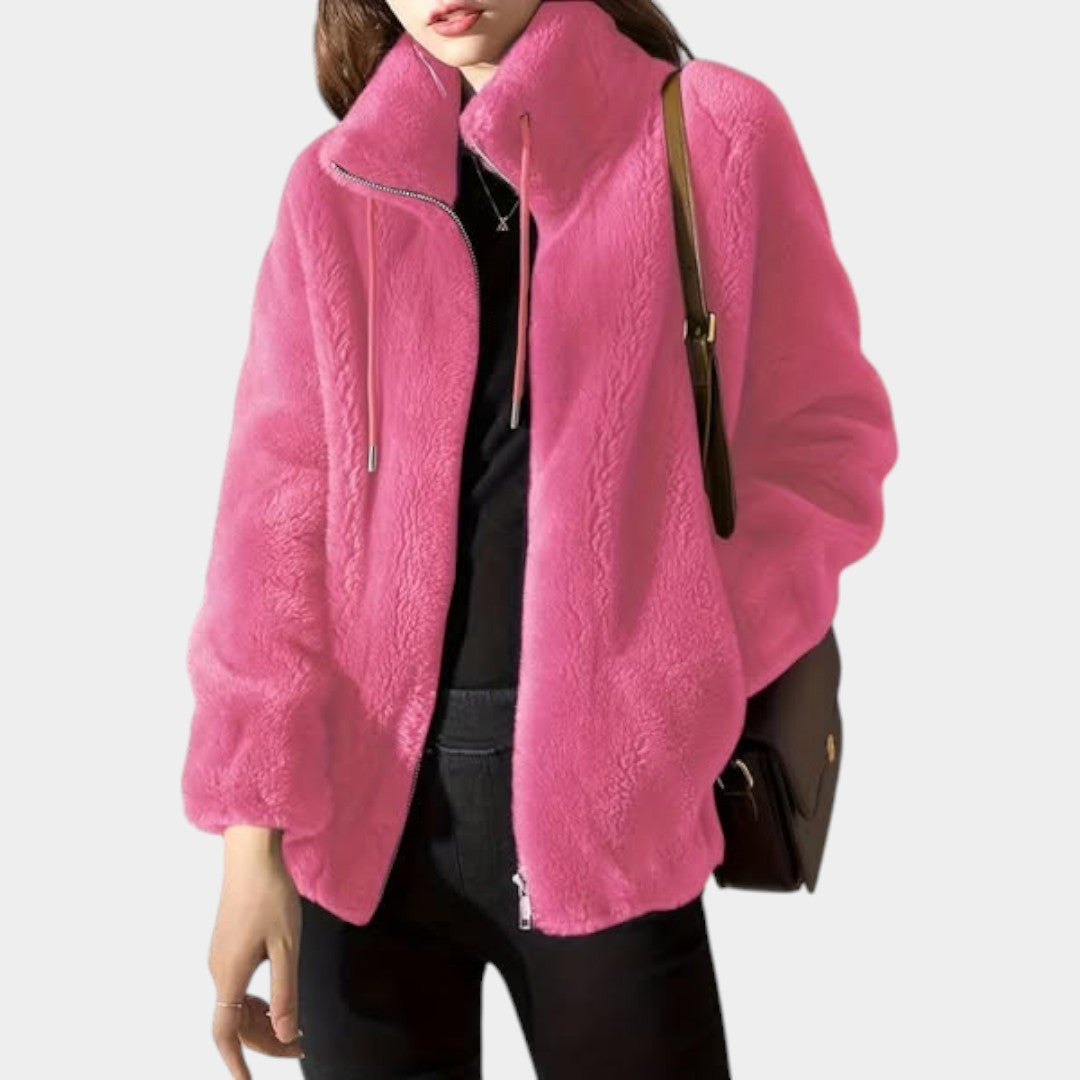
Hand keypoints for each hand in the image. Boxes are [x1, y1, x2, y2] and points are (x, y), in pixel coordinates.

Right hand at [207, 827, 305, 1078]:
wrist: (251, 853)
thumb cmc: (271, 894)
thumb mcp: (287, 945)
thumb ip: (285, 992)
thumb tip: (285, 1033)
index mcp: (230, 974)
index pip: (226, 1033)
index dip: (237, 1063)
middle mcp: (218, 969)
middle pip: (236, 1023)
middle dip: (266, 1042)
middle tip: (302, 1048)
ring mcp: (220, 956)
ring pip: (237, 1005)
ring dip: (263, 1022)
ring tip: (296, 1028)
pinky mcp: (227, 944)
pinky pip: (238, 987)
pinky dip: (257, 1001)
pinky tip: (278, 999)